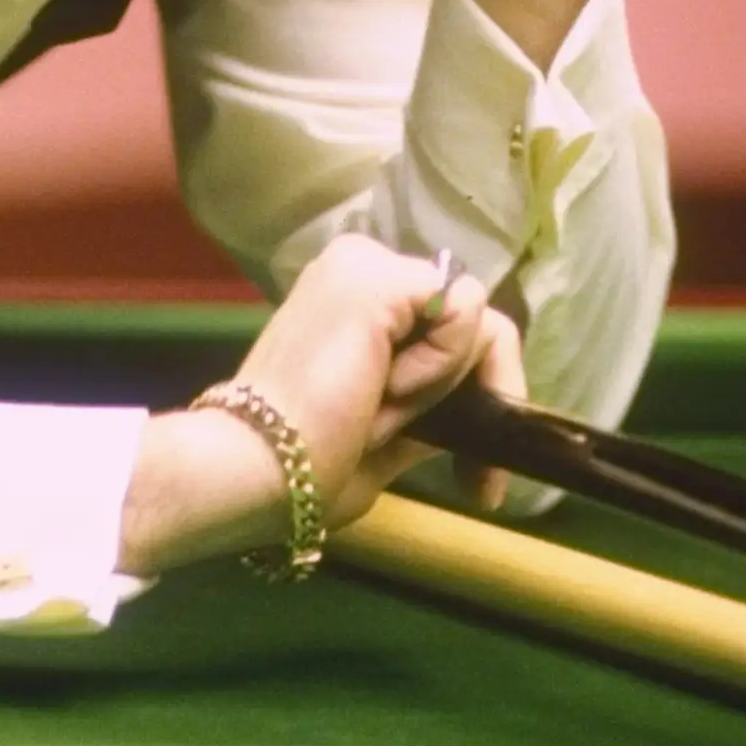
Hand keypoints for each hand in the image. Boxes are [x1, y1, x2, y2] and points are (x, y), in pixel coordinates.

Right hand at [118, 234, 525, 577]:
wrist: (256, 465)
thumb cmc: (303, 465)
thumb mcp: (387, 435)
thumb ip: (432, 409)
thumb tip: (480, 407)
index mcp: (351, 299)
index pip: (448, 326)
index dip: (475, 396)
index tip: (473, 478)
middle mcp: (358, 267)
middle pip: (471, 319)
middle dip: (489, 398)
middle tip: (472, 480)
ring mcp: (366, 264)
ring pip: (474, 316)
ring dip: (447, 387)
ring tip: (384, 419)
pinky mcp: (379, 276)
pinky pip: (463, 314)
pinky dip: (440, 369)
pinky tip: (384, 389)